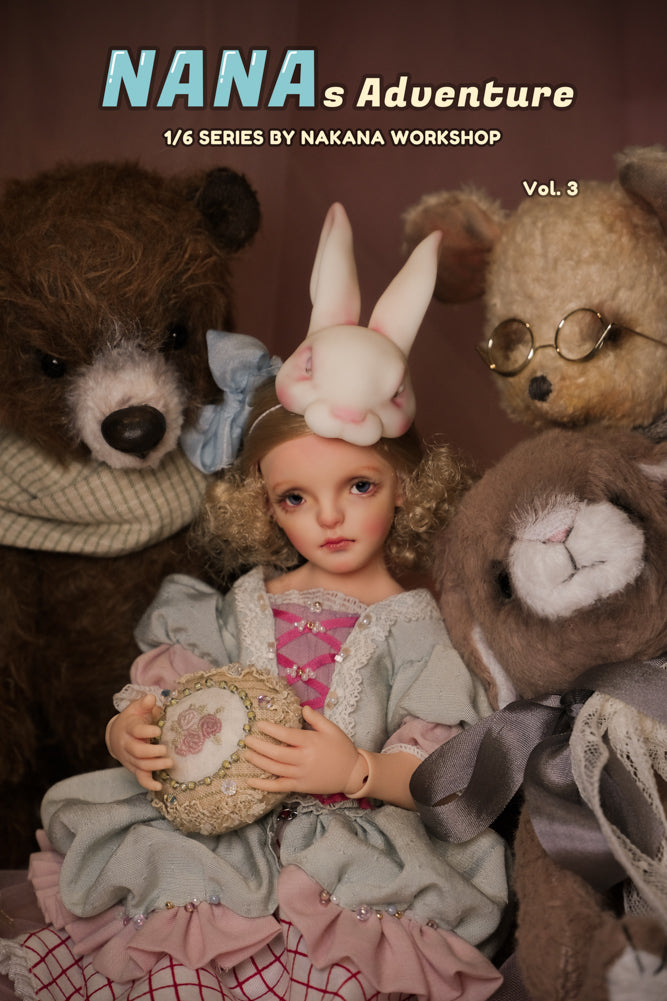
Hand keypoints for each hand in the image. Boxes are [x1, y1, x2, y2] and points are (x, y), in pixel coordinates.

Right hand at [106, 693, 172, 791]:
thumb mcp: (136, 708)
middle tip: (166, 750)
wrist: (117, 734)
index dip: (147, 732)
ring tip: (170, 763)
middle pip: (137, 751)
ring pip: (140, 765)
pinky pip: (139, 778)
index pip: (136, 731)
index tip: (158, 730)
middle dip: (152, 752)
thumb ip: (144, 703)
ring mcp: (130, 758)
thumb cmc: (133, 719)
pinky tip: (159, 786)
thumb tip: (151, 698)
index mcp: (129, 728)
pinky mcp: (134, 767)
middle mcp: (127, 744)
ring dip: (155, 766)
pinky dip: (148, 784)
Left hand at [244, 705, 366, 795]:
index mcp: (310, 742)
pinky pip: (278, 787)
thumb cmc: (342, 748)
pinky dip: (263, 785)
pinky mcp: (300, 787)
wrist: (353, 774)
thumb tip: (302, 708)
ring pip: (274, 769)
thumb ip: (315, 718)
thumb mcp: (332, 729)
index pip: (285, 735)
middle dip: (258, 746)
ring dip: (258, 761)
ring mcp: (300, 775)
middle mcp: (303, 759)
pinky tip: (251, 781)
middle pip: (275, 753)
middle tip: (246, 739)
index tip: (258, 724)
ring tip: (246, 754)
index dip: (270, 730)